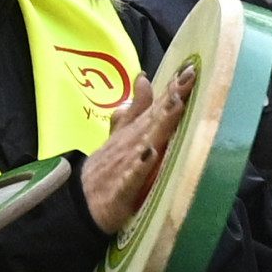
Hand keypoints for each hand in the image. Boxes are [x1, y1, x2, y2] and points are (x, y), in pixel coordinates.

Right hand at [79, 73, 189, 234]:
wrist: (80, 202)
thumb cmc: (108, 167)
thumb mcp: (122, 136)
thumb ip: (135, 110)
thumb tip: (143, 78)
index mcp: (134, 133)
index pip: (155, 108)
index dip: (172, 89)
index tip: (190, 70)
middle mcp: (131, 144)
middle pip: (153, 119)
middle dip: (170, 100)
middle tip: (188, 79)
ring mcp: (125, 164)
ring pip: (144, 141)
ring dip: (159, 124)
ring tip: (176, 106)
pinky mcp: (121, 188)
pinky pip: (131, 175)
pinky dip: (139, 165)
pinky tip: (151, 154)